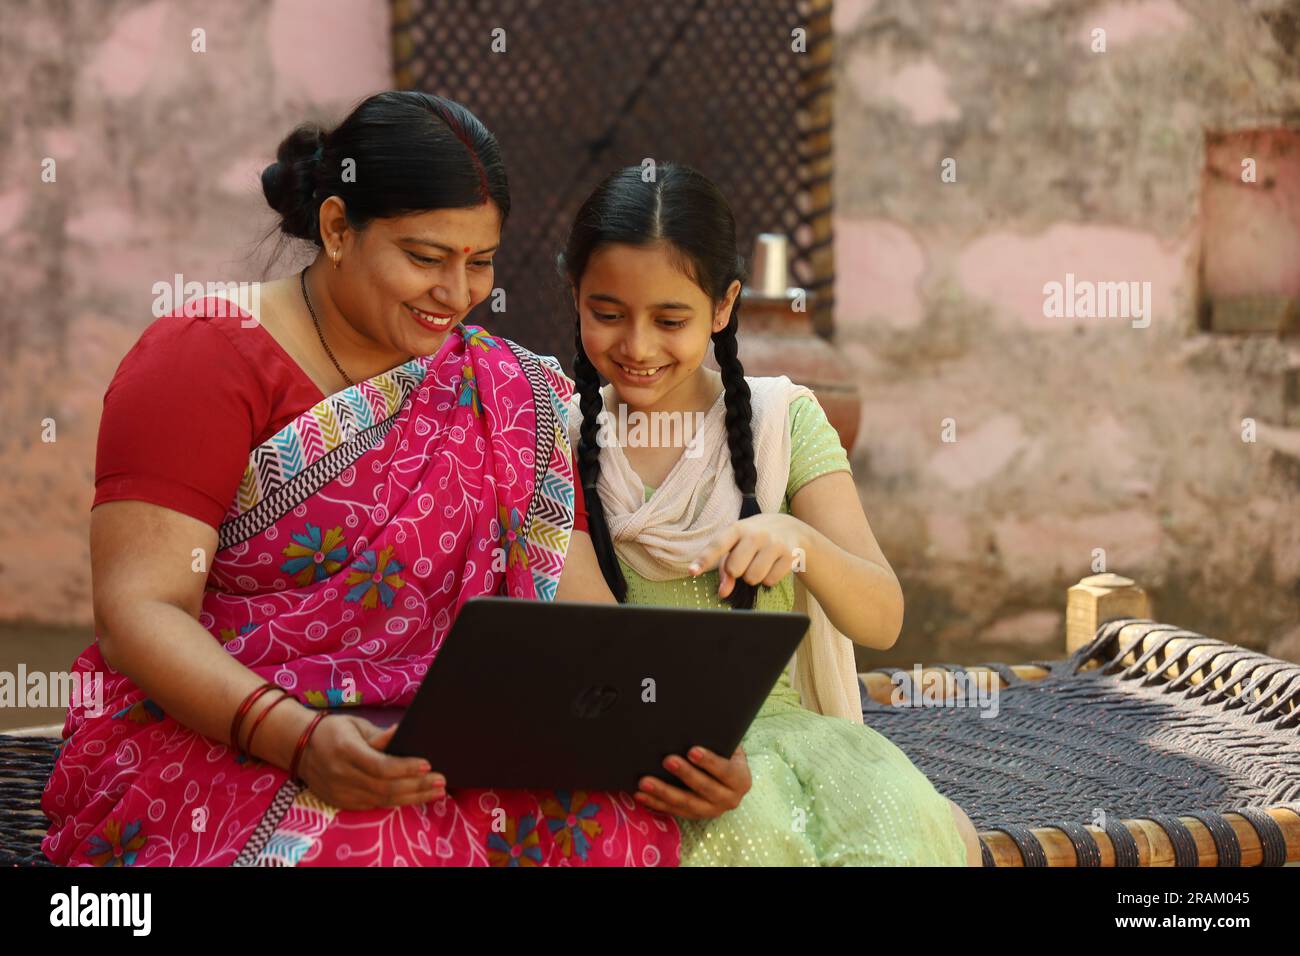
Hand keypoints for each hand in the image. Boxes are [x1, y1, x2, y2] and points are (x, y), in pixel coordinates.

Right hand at [297, 714, 445, 810]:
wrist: (300, 748)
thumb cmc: (334, 731)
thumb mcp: (356, 725)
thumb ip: (379, 735)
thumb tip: (403, 733)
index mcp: (346, 751)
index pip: (380, 766)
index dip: (405, 768)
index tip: (428, 764)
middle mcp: (341, 775)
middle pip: (385, 787)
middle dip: (417, 786)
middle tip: (441, 781)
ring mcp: (340, 792)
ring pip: (382, 800)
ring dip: (413, 797)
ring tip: (436, 792)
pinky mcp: (342, 802)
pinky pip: (374, 805)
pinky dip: (397, 802)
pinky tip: (415, 797)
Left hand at [634, 745, 749, 819]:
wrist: (728, 777)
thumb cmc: (724, 753)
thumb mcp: (729, 746)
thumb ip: (718, 738)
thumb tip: (697, 721)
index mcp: (740, 780)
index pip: (725, 770)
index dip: (709, 761)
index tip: (692, 750)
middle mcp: (730, 799)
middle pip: (704, 788)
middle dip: (684, 774)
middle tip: (667, 760)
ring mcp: (711, 810)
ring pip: (686, 803)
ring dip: (664, 793)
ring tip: (645, 782)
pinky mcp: (695, 816)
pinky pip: (673, 811)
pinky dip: (655, 803)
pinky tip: (640, 795)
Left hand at [688, 513, 805, 598]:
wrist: (789, 528)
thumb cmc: (754, 539)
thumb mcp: (737, 545)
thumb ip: (724, 568)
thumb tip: (723, 592)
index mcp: (737, 529)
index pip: (717, 545)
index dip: (704, 560)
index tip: (692, 572)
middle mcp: (756, 534)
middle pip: (734, 569)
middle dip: (737, 572)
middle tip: (745, 562)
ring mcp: (774, 544)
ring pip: (753, 578)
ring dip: (753, 577)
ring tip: (759, 563)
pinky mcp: (790, 555)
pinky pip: (770, 581)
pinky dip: (768, 578)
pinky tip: (772, 565)